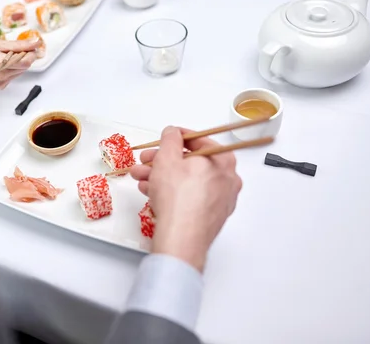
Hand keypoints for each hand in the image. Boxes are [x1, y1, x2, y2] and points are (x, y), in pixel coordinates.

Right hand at [0, 39, 40, 89]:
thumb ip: (19, 45)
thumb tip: (36, 42)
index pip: (26, 61)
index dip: (31, 53)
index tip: (31, 47)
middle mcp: (0, 76)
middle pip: (24, 67)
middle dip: (23, 57)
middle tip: (12, 50)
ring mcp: (0, 83)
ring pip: (20, 72)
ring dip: (17, 64)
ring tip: (2, 57)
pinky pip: (13, 77)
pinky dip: (10, 70)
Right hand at [129, 127, 241, 271]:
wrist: (181, 236)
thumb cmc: (179, 198)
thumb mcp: (167, 157)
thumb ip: (169, 139)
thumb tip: (172, 133)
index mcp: (223, 160)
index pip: (200, 140)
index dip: (177, 137)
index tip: (166, 137)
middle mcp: (227, 179)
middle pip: (191, 163)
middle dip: (164, 160)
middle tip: (147, 160)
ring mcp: (220, 200)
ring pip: (188, 181)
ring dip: (162, 176)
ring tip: (142, 177)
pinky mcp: (210, 216)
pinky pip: (190, 197)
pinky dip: (172, 192)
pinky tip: (152, 192)